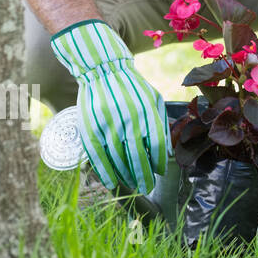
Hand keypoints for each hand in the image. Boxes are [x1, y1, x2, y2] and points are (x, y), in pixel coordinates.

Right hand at [50, 20, 167, 192]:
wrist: (103, 70)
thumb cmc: (133, 88)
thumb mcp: (154, 100)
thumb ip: (161, 124)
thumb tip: (166, 153)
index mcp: (147, 111)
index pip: (156, 144)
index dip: (158, 161)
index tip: (160, 173)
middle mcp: (128, 118)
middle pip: (137, 156)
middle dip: (143, 176)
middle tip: (147, 188)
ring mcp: (107, 124)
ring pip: (117, 158)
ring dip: (125, 176)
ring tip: (132, 185)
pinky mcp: (90, 127)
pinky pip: (97, 155)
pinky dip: (104, 171)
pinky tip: (110, 183)